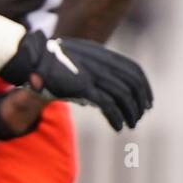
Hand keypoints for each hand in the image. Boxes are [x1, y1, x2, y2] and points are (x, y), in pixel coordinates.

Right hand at [0, 31, 151, 130]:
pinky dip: (116, 118)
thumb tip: (114, 87)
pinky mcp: (83, 88)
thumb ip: (98, 68)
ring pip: (123, 96)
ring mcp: (92, 75)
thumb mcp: (81, 59)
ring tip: (131, 124)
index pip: (133, 70)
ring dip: (131, 113)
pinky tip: (118, 127)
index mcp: (103, 55)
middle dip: (140, 102)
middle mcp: (101, 63)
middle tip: (141, 115)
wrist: (35, 63)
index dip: (144, 86)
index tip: (148, 101)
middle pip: (132, 84)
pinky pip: (108, 105)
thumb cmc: (58, 64)